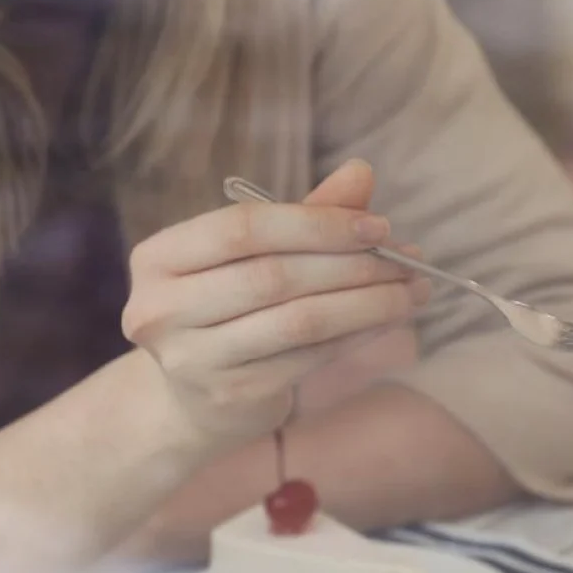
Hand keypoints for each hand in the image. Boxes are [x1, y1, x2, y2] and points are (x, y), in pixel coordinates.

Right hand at [121, 160, 431, 443]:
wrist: (194, 399)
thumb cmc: (228, 306)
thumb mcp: (254, 255)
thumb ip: (304, 215)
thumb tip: (361, 172)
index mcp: (159, 258)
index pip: (243, 229)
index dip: (316, 224)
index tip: (378, 225)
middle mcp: (162, 310)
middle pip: (274, 276)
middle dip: (353, 264)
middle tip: (408, 259)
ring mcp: (192, 360)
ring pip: (300, 320)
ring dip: (368, 303)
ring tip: (412, 290)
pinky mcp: (231, 396)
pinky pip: (310, 357)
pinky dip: (358, 334)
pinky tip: (388, 320)